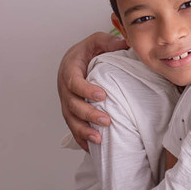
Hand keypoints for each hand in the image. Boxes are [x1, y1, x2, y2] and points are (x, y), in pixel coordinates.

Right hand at [58, 32, 127, 149]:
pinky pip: (72, 127)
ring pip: (70, 119)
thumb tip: (126, 43)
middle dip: (88, 115)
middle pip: (72, 105)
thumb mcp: (96, 41)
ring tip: (99, 139)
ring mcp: (66, 101)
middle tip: (106, 121)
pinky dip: (80, 138)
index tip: (102, 96)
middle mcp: (64, 88)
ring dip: (83, 130)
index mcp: (69, 69)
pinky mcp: (70, 112)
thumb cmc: (86, 51)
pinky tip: (92, 148)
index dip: (86, 90)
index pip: (74, 82)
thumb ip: (108, 42)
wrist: (74, 59)